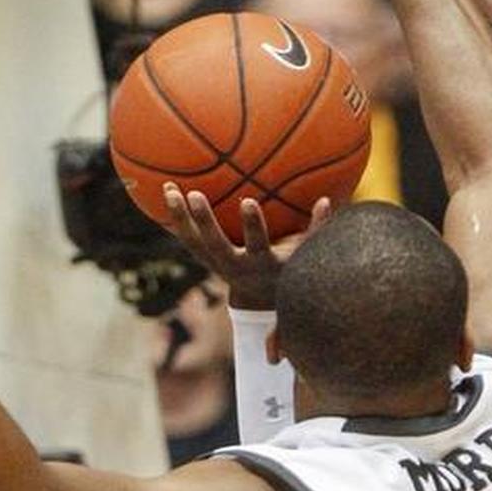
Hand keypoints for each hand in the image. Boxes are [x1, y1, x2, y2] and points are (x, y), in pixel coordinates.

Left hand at [163, 184, 331, 309]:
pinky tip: (164, 194)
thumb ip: (317, 230)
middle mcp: (235, 267)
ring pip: (193, 243)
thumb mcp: (305, 256)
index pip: (257, 244)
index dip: (252, 225)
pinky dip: (175, 220)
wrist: (261, 299)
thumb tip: (327, 200)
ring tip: (168, 191)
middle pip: (215, 245)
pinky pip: (186, 239)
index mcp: (261, 263)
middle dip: (205, 221)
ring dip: (179, 218)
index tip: (247, 200)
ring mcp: (216, 265)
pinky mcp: (204, 260)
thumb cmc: (289, 270)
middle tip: (194, 194)